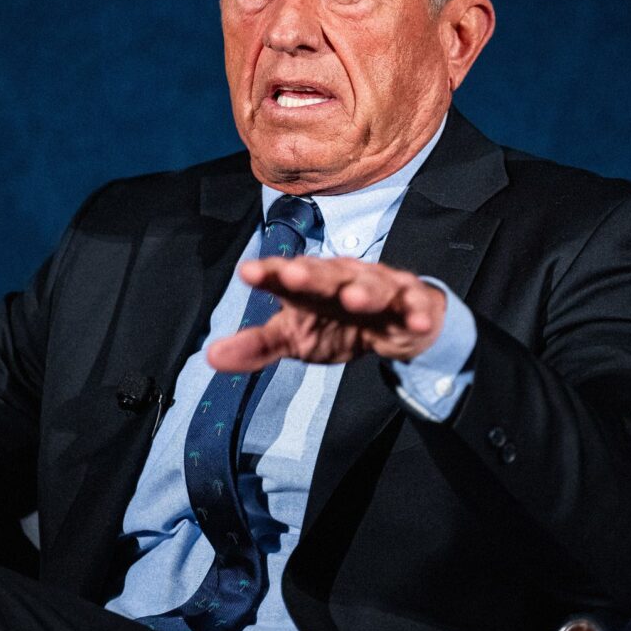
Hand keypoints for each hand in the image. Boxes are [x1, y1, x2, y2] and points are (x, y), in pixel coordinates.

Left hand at [207, 256, 446, 372]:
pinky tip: (419, 321)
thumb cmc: (336, 324)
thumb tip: (211, 357)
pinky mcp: (412, 302)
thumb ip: (257, 346)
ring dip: (364, 291)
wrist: (395, 322)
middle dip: (311, 274)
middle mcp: (342, 277)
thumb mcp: (295, 337)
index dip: (268, 274)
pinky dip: (418, 313)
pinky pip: (416, 306)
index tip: (247, 273)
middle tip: (293, 275)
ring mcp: (379, 287)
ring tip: (354, 300)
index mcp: (309, 285)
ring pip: (372, 285)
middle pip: (326, 274)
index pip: (284, 276)